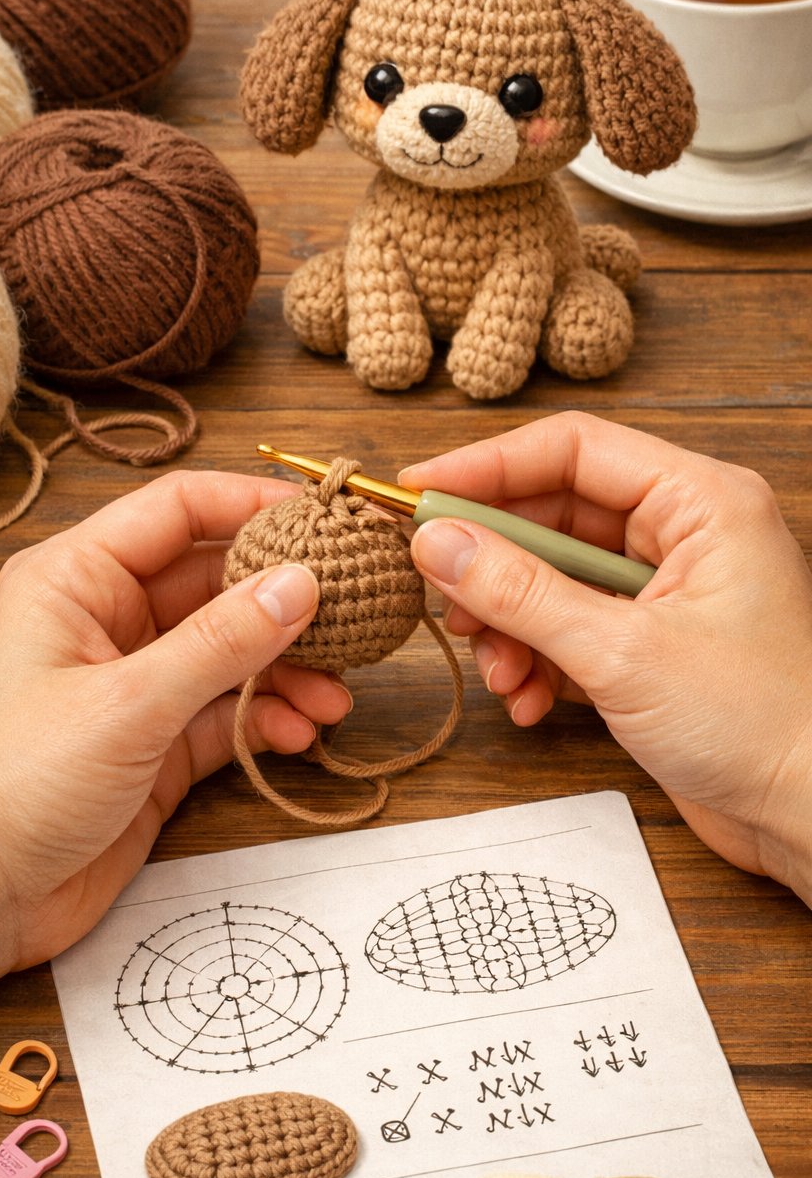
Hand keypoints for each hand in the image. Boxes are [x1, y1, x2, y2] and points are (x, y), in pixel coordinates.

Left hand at [0, 469, 348, 976]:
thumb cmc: (10, 784)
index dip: (252, 505)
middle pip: (216, 581)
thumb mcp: (126, 703)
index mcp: (76, 578)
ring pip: (231, 650)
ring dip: (286, 668)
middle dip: (285, 600)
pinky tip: (301, 732)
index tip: (325, 517)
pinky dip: (267, 717)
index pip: (177, 511)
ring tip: (336, 692)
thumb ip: (220, 642)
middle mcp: (106, 619)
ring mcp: (133, 682)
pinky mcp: (154, 743)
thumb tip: (299, 583)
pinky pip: (227, 710)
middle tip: (353, 612)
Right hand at [402, 412, 811, 901]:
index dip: (487, 466)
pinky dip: (535, 659)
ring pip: (552, 577)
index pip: (573, 449)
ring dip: (509, 623)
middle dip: (492, 563)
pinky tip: (526, 700)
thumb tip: (437, 542)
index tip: (416, 493)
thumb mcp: (621, 654)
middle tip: (438, 595)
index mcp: (700, 502)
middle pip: (553, 514)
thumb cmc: (761, 727)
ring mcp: (665, 591)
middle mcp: (684, 534)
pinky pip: (567, 627)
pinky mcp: (650, 644)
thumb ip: (520, 594)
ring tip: (496, 669)